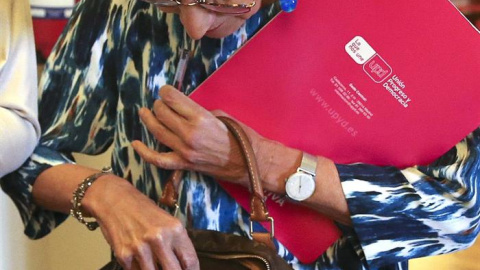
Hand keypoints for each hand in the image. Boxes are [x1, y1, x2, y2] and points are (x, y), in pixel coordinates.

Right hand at [82, 174, 198, 269]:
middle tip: (171, 268)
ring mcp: (140, 249)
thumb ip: (177, 243)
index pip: (190, 261)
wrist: (115, 200)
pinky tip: (140, 260)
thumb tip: (184, 265)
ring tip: (155, 264)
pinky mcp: (124, 256)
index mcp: (174, 229)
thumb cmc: (144, 211)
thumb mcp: (167, 222)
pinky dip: (140, 269)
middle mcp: (159, 239)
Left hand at [132, 85, 258, 186]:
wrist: (250, 163)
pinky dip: (144, 152)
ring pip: (157, 132)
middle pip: (162, 113)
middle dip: (159, 105)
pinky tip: (135, 143)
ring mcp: (184, 151)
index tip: (166, 91)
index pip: (172, 99)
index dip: (166, 92)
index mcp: (200, 118)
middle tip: (161, 103)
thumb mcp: (221, 115)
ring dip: (149, 120)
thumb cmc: (240, 136)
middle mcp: (189, 134)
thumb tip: (183, 110)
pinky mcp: (184, 164)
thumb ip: (199, 112)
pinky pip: (159, 159)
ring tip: (144, 113)